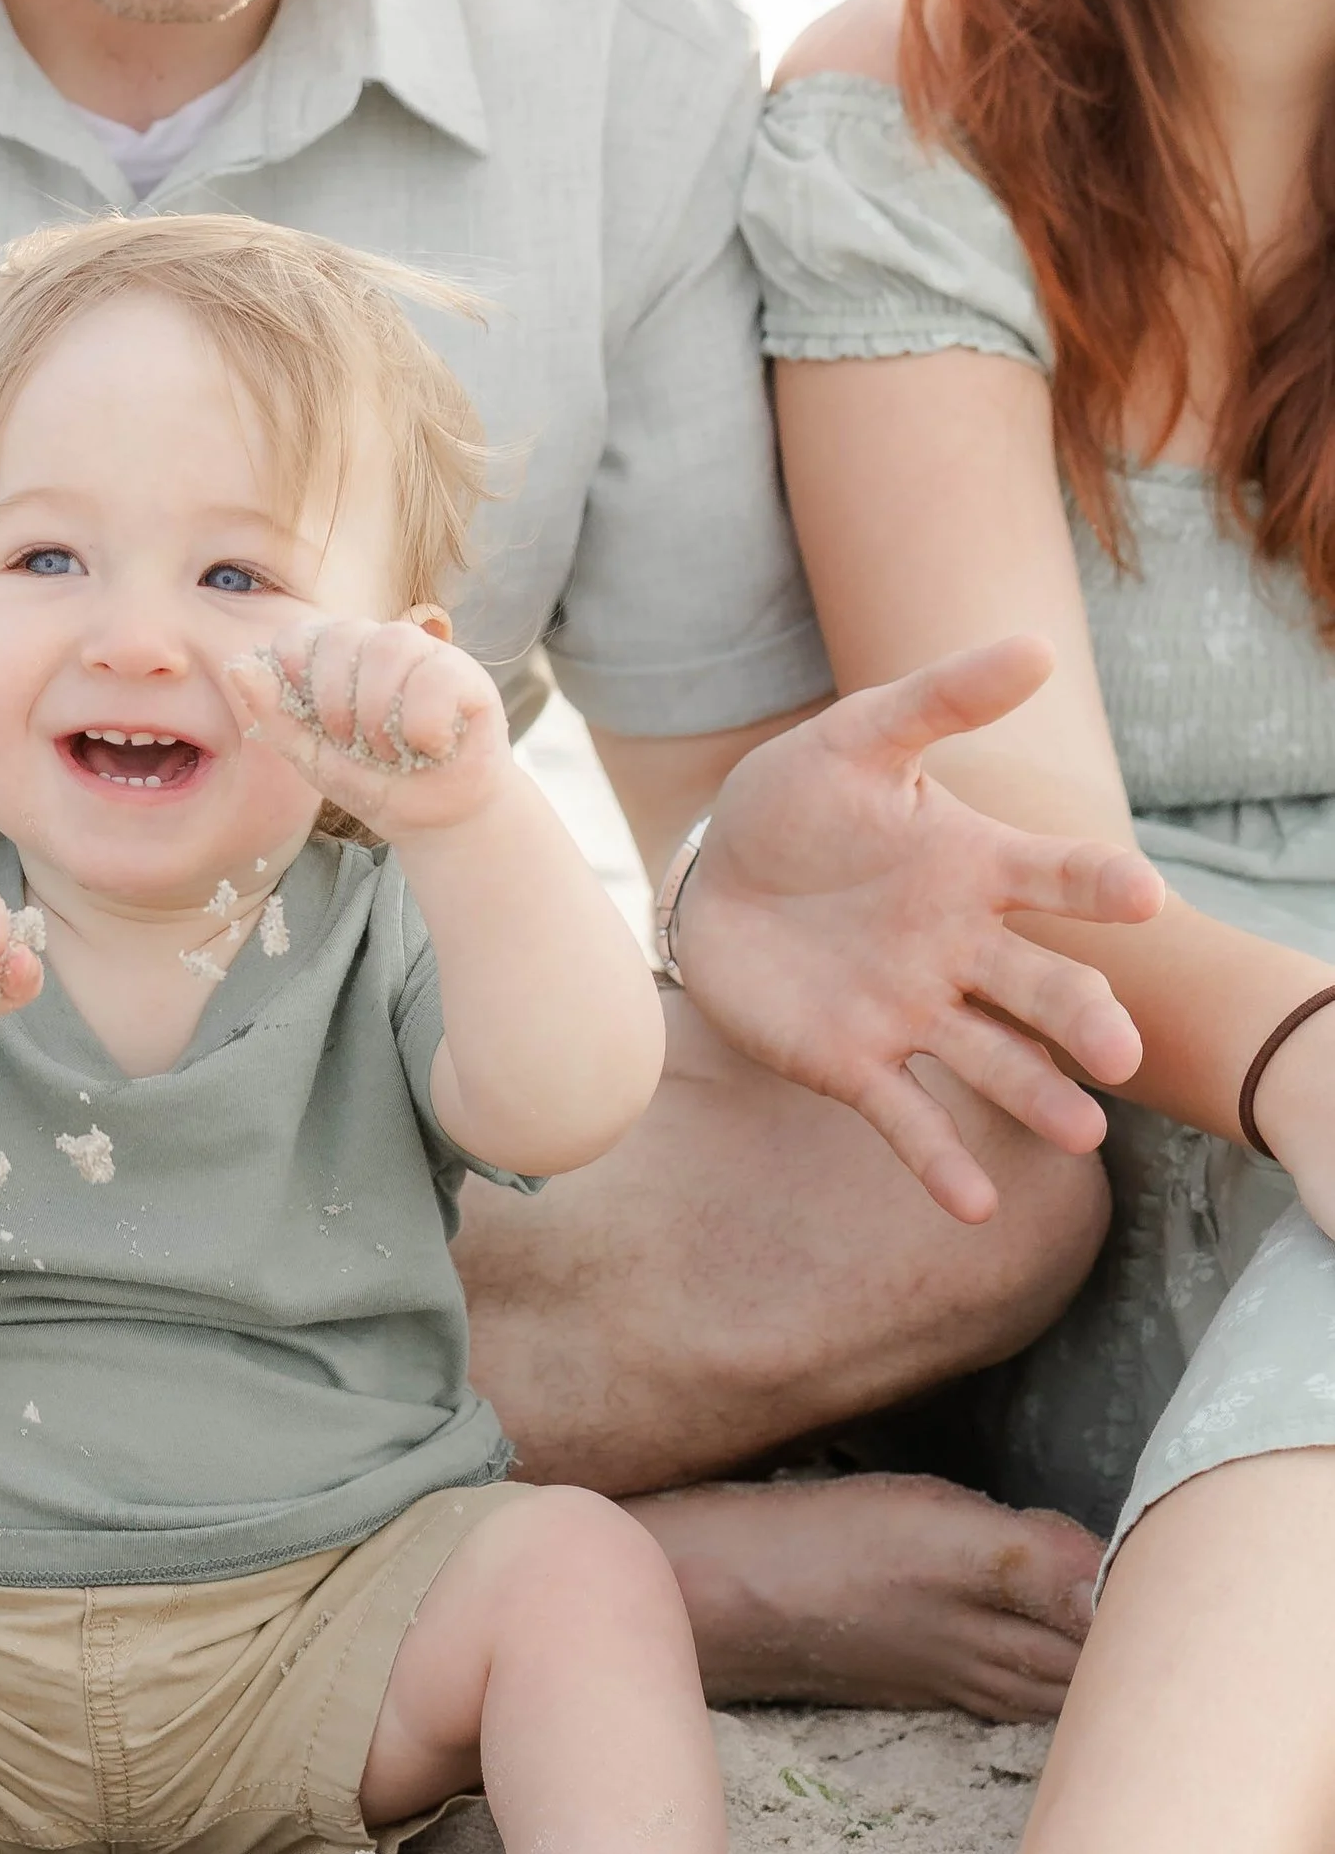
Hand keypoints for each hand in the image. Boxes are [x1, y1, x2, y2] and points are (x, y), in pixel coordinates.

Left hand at [226, 618, 506, 837]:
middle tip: (357, 746)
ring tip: (393, 752)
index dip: (300, 677)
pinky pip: (434, 677)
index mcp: (335, 658)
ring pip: (389, 647)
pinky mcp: (466, 673)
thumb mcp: (311, 757)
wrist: (432, 819)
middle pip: (343, 637)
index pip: (300, 634)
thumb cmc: (372, 782)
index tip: (318, 725)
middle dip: (339, 708)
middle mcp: (378, 644)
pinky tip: (432, 747)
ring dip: (381, 718)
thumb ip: (274, 713)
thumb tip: (237, 664)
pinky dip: (425, 728)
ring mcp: (424, 653)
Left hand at [678, 637, 1166, 1223]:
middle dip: (1082, 1021)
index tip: (1143, 898)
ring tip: (1079, 1134)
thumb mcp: (854, 741)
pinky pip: (906, 1117)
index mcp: (974, 869)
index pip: (1057, 877)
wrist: (710, 877)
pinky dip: (939, 1159)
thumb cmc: (794, 802)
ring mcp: (913, 1010)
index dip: (1099, 887)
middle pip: (1042, 988)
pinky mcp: (855, 1063)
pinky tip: (973, 1207)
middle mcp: (961, 950)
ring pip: (991, 1061)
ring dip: (1035, 1098)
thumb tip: (1033, 646)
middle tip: (1120, 1054)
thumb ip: (937, 700)